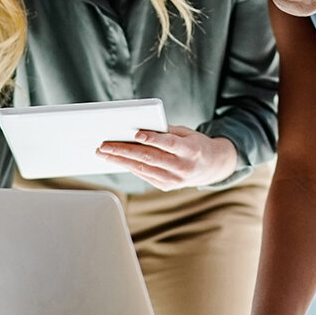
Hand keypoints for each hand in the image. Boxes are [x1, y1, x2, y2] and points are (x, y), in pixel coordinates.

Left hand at [96, 125, 237, 189]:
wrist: (211, 166)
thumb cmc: (195, 144)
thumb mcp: (186, 133)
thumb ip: (165, 131)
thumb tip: (138, 128)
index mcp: (191, 150)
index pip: (169, 144)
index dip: (152, 139)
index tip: (135, 133)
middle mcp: (183, 167)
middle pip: (149, 158)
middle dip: (124, 151)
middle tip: (105, 145)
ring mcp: (174, 180)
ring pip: (143, 169)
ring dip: (120, 161)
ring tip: (104, 153)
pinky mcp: (166, 186)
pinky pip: (144, 175)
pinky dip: (129, 166)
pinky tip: (117, 160)